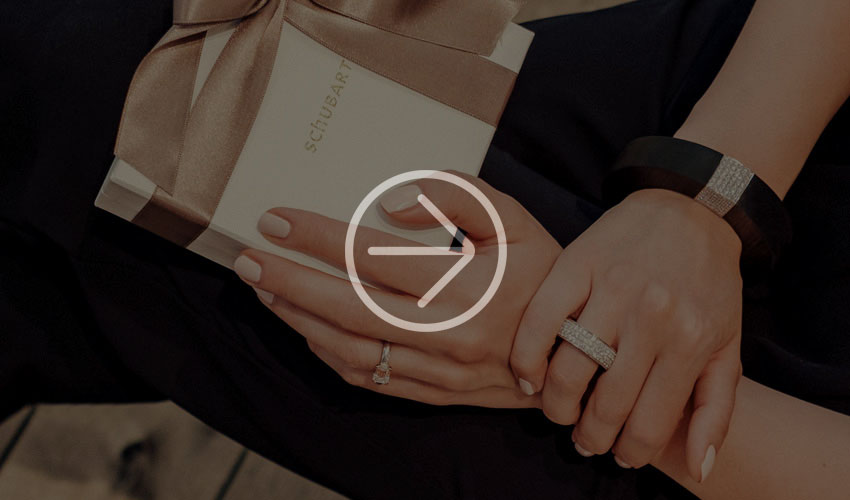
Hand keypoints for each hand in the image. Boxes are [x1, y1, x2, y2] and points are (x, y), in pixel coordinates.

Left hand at [234, 171, 560, 407]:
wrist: (577, 349)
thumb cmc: (542, 274)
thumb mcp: (514, 220)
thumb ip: (457, 197)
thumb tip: (390, 206)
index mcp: (468, 286)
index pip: (375, 257)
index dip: (319, 238)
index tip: (276, 220)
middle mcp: (448, 334)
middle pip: (349, 309)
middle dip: (290, 282)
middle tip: (247, 259)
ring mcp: (440, 370)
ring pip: (352, 350)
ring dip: (300, 320)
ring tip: (265, 290)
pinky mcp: (436, 394)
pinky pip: (371, 380)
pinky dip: (329, 356)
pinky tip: (305, 330)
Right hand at [510, 188, 742, 481]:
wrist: (690, 210)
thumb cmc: (709, 284)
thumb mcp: (728, 347)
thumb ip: (717, 410)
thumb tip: (699, 469)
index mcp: (689, 342)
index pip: (649, 425)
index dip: (629, 453)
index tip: (619, 455)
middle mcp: (649, 318)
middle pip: (604, 405)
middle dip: (590, 437)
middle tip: (585, 439)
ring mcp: (608, 290)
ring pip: (567, 370)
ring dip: (556, 406)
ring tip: (559, 411)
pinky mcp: (574, 266)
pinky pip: (537, 323)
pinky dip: (526, 359)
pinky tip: (530, 377)